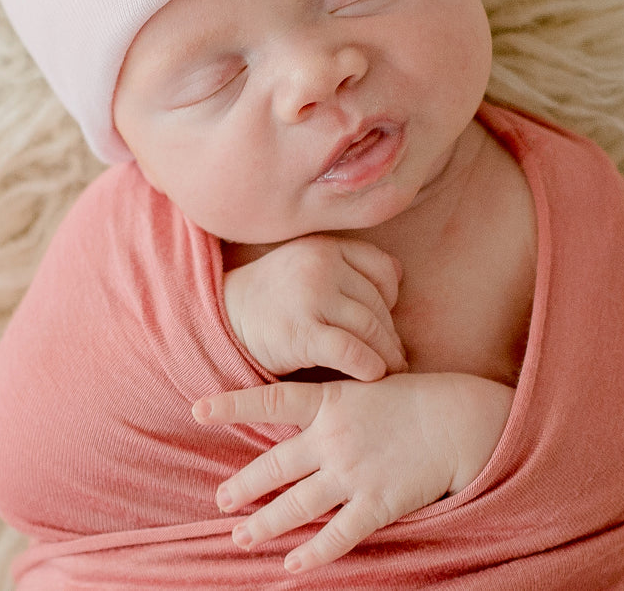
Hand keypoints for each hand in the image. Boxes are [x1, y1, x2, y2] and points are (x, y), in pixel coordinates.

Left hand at [192, 372, 513, 572]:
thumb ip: (329, 404)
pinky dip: (312, 553)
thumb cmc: (414, 398)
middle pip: (275, 466)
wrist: (459, 418)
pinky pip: (338, 534)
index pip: (270, 401)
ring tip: (240, 536)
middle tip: (220, 499)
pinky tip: (291, 565)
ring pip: (297, 505)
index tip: (197, 409)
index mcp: (330, 401)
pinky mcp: (377, 502)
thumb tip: (296, 417)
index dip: (232, 405)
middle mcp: (333, 437)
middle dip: (244, 485)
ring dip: (265, 523)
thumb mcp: (365, 384)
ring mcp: (353, 471)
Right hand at [223, 235, 406, 379]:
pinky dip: (370, 366)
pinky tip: (373, 376)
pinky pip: (352, 351)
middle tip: (396, 355)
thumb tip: (400, 274)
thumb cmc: (272, 297)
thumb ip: (346, 265)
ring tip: (391, 369)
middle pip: (377, 302)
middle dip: (390, 333)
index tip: (386, 319)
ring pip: (370, 327)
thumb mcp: (305, 265)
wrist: (224, 319)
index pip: (381, 268)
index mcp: (324, 246)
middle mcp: (320, 265)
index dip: (392, 296)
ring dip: (387, 354)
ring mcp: (311, 297)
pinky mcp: (302, 333)